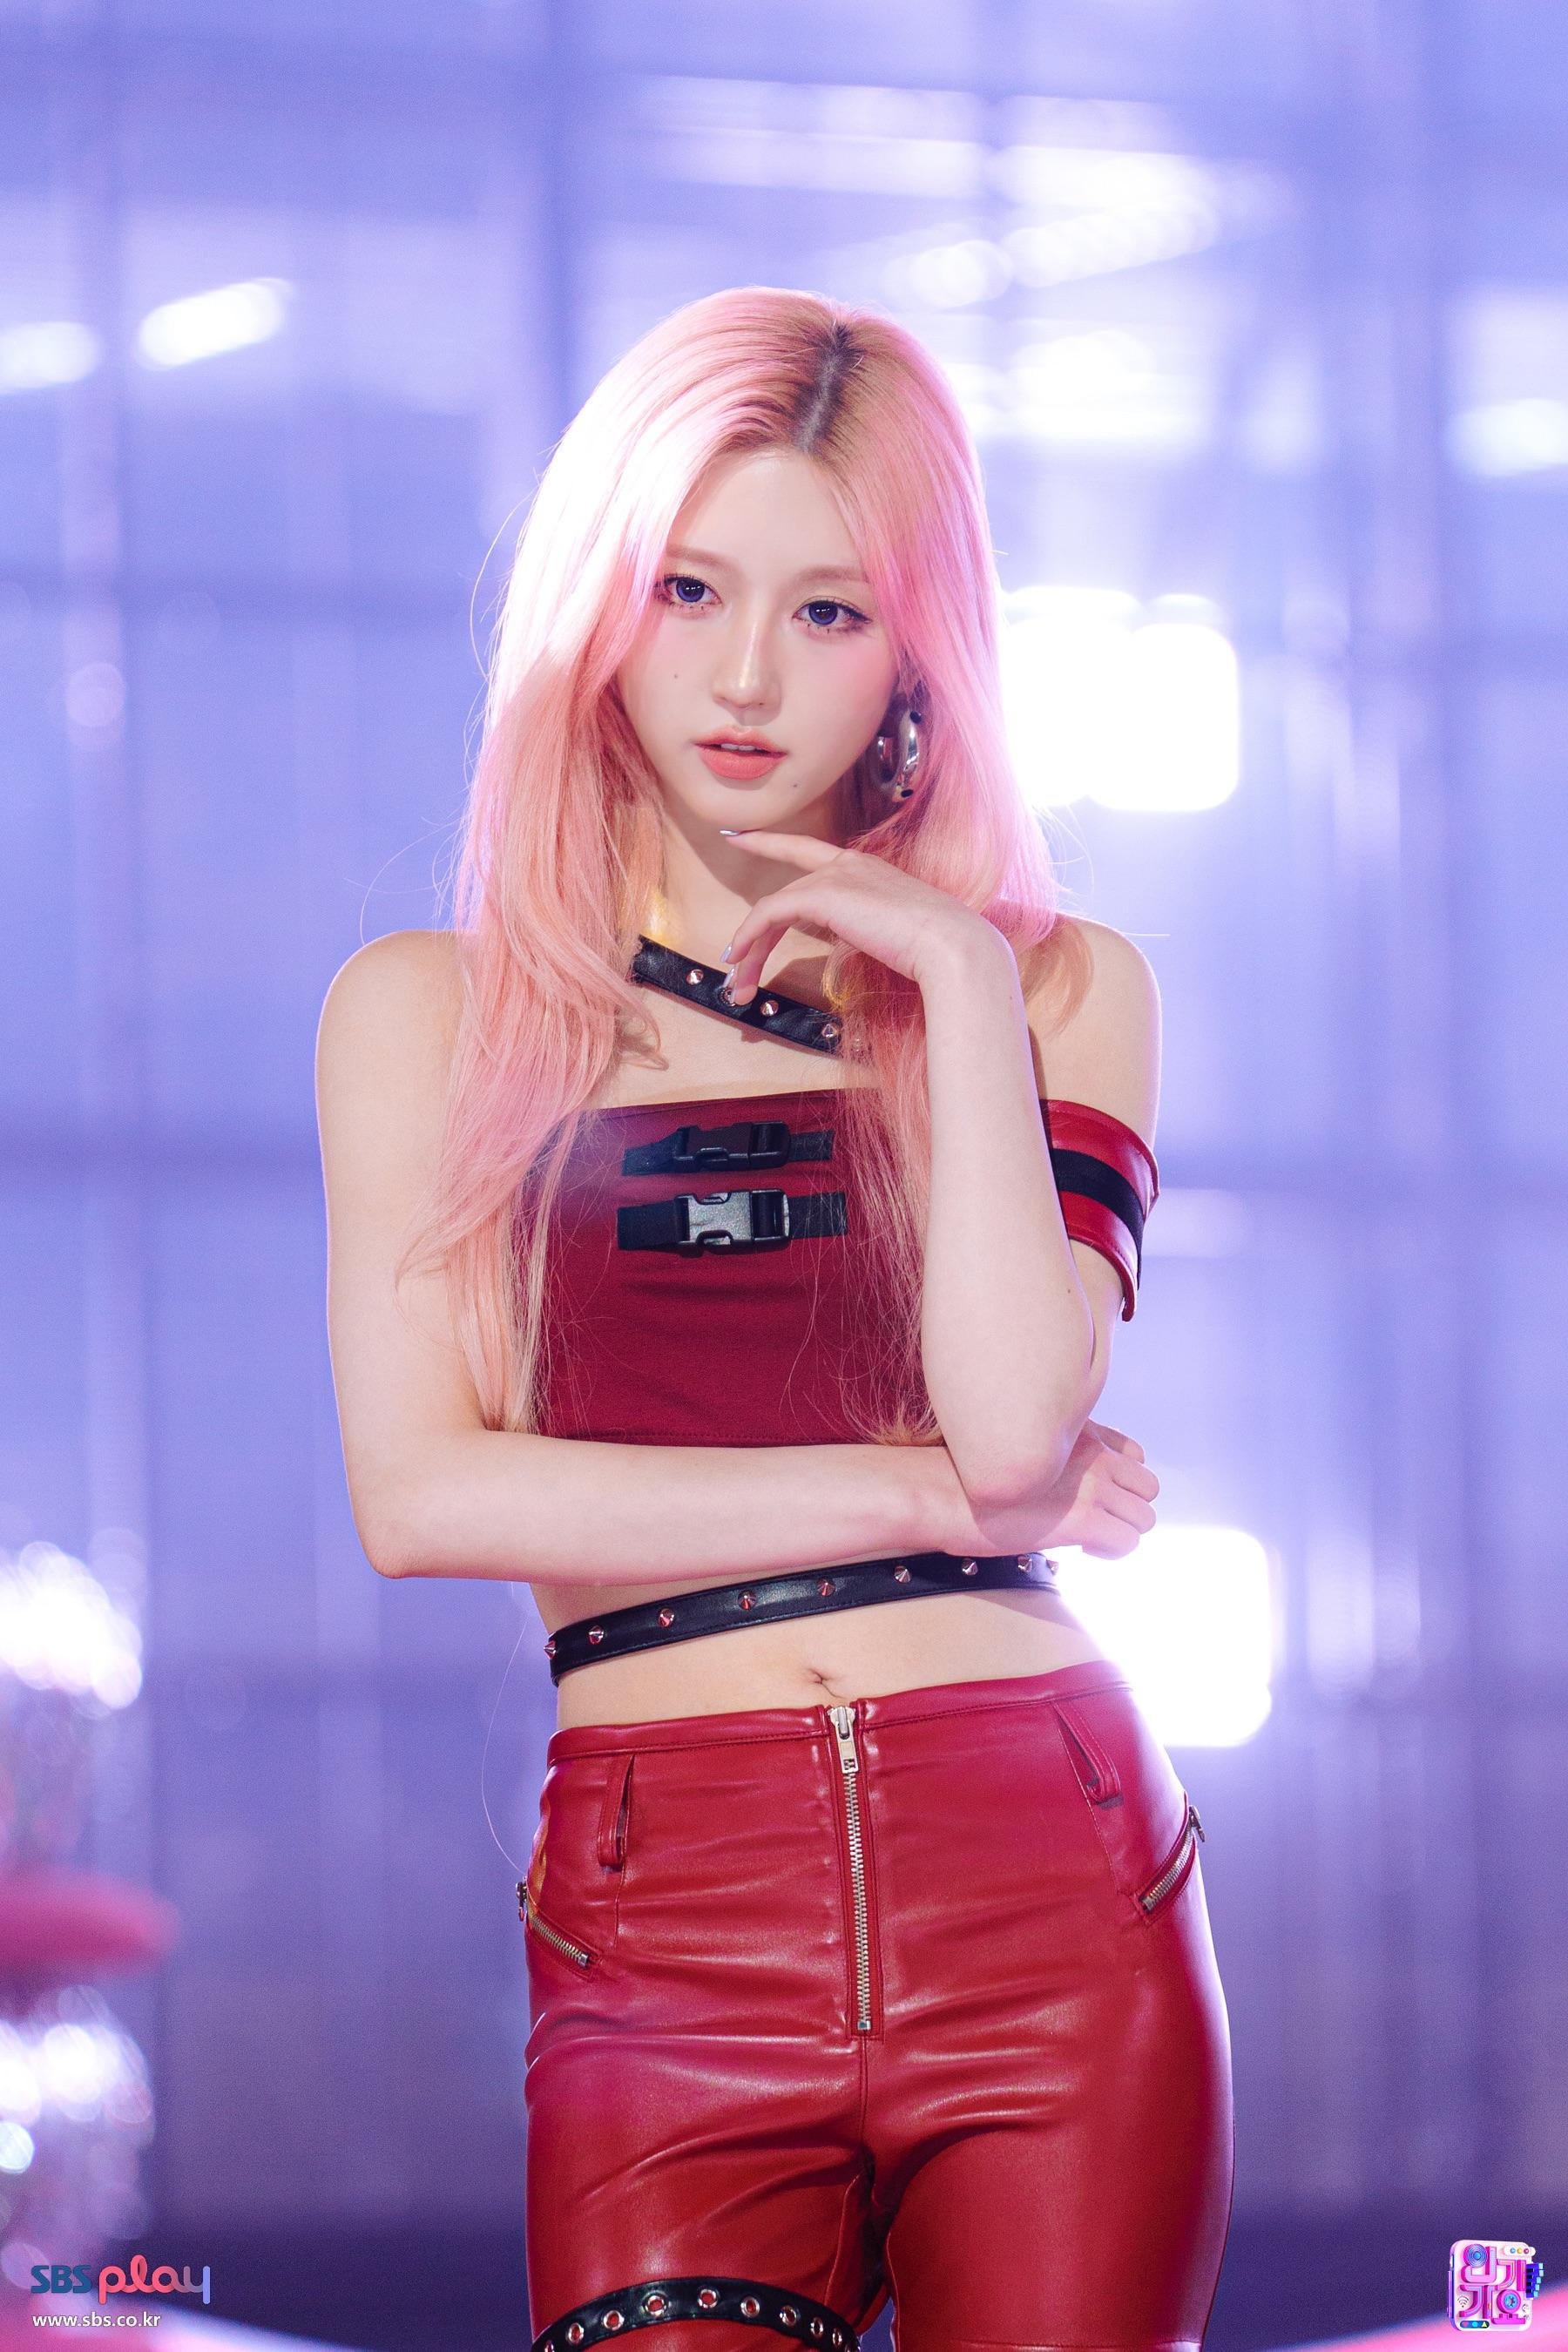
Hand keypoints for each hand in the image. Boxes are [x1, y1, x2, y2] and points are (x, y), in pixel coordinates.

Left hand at [716, 829, 994, 1000]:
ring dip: (752, 948)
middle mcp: (848, 864)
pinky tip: (740, 958)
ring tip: (738, 983)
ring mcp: (836, 876)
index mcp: (867, 870)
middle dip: (753, 926)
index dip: (771, 843)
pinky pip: (771, 912)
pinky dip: (751, 935)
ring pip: (774, 907)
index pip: (809, 851)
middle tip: (731, 956)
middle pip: (785, 893)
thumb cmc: (937, 949)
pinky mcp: (824, 893)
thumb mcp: (895, 934)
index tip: (740, 838)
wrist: (953, 946)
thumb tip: (851, 944)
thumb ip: (867, 929)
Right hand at [921, 1422, 1159, 1559]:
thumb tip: (1054, 1480)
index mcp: (1076, 1431)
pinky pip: (1128, 1542)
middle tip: (1093, 1520)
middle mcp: (1091, 1453)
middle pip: (1148, 1485)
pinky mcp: (1083, 1519)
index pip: (1134, 1451)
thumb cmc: (961, 1474)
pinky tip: (1082, 1549)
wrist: (938, 1491)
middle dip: (1126, 1508)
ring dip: (1121, 1531)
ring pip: (1145, 1517)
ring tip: (1087, 1538)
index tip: (1094, 1495)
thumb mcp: (1015, 1445)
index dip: (1120, 1479)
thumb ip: (1049, 1454)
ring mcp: (1091, 1486)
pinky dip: (1111, 1551)